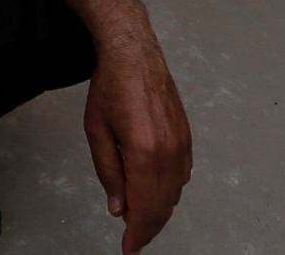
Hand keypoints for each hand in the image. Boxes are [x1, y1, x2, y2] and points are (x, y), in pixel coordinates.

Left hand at [83, 30, 192, 253]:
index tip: (128, 250)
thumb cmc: (109, 86)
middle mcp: (169, 152)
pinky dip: (169, 192)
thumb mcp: (96, 129)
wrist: (134, 50)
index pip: (143, 207)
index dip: (136, 234)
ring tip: (139, 218)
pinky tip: (154, 192)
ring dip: (158, 211)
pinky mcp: (188, 137)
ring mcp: (182, 145)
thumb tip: (119, 209)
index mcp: (144, 152)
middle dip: (147, 227)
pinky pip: (182, 176)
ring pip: (174, 194)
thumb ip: (108, 171)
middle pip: (162, 206)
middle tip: (132, 239)